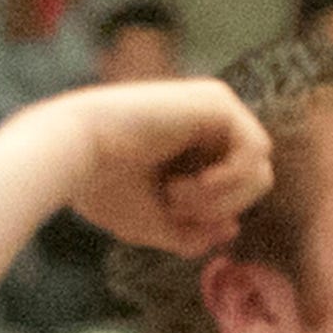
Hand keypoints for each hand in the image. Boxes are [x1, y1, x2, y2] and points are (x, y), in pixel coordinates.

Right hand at [66, 79, 274, 253]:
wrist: (72, 152)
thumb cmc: (102, 187)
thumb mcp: (154, 224)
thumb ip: (194, 232)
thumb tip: (233, 229)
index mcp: (194, 146)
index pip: (239, 192)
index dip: (215, 216)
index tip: (176, 216)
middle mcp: (209, 122)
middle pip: (256, 184)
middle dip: (221, 208)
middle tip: (176, 205)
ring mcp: (216, 106)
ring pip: (260, 171)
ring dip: (222, 198)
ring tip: (177, 193)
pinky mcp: (217, 99)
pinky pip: (255, 151)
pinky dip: (229, 179)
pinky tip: (194, 180)